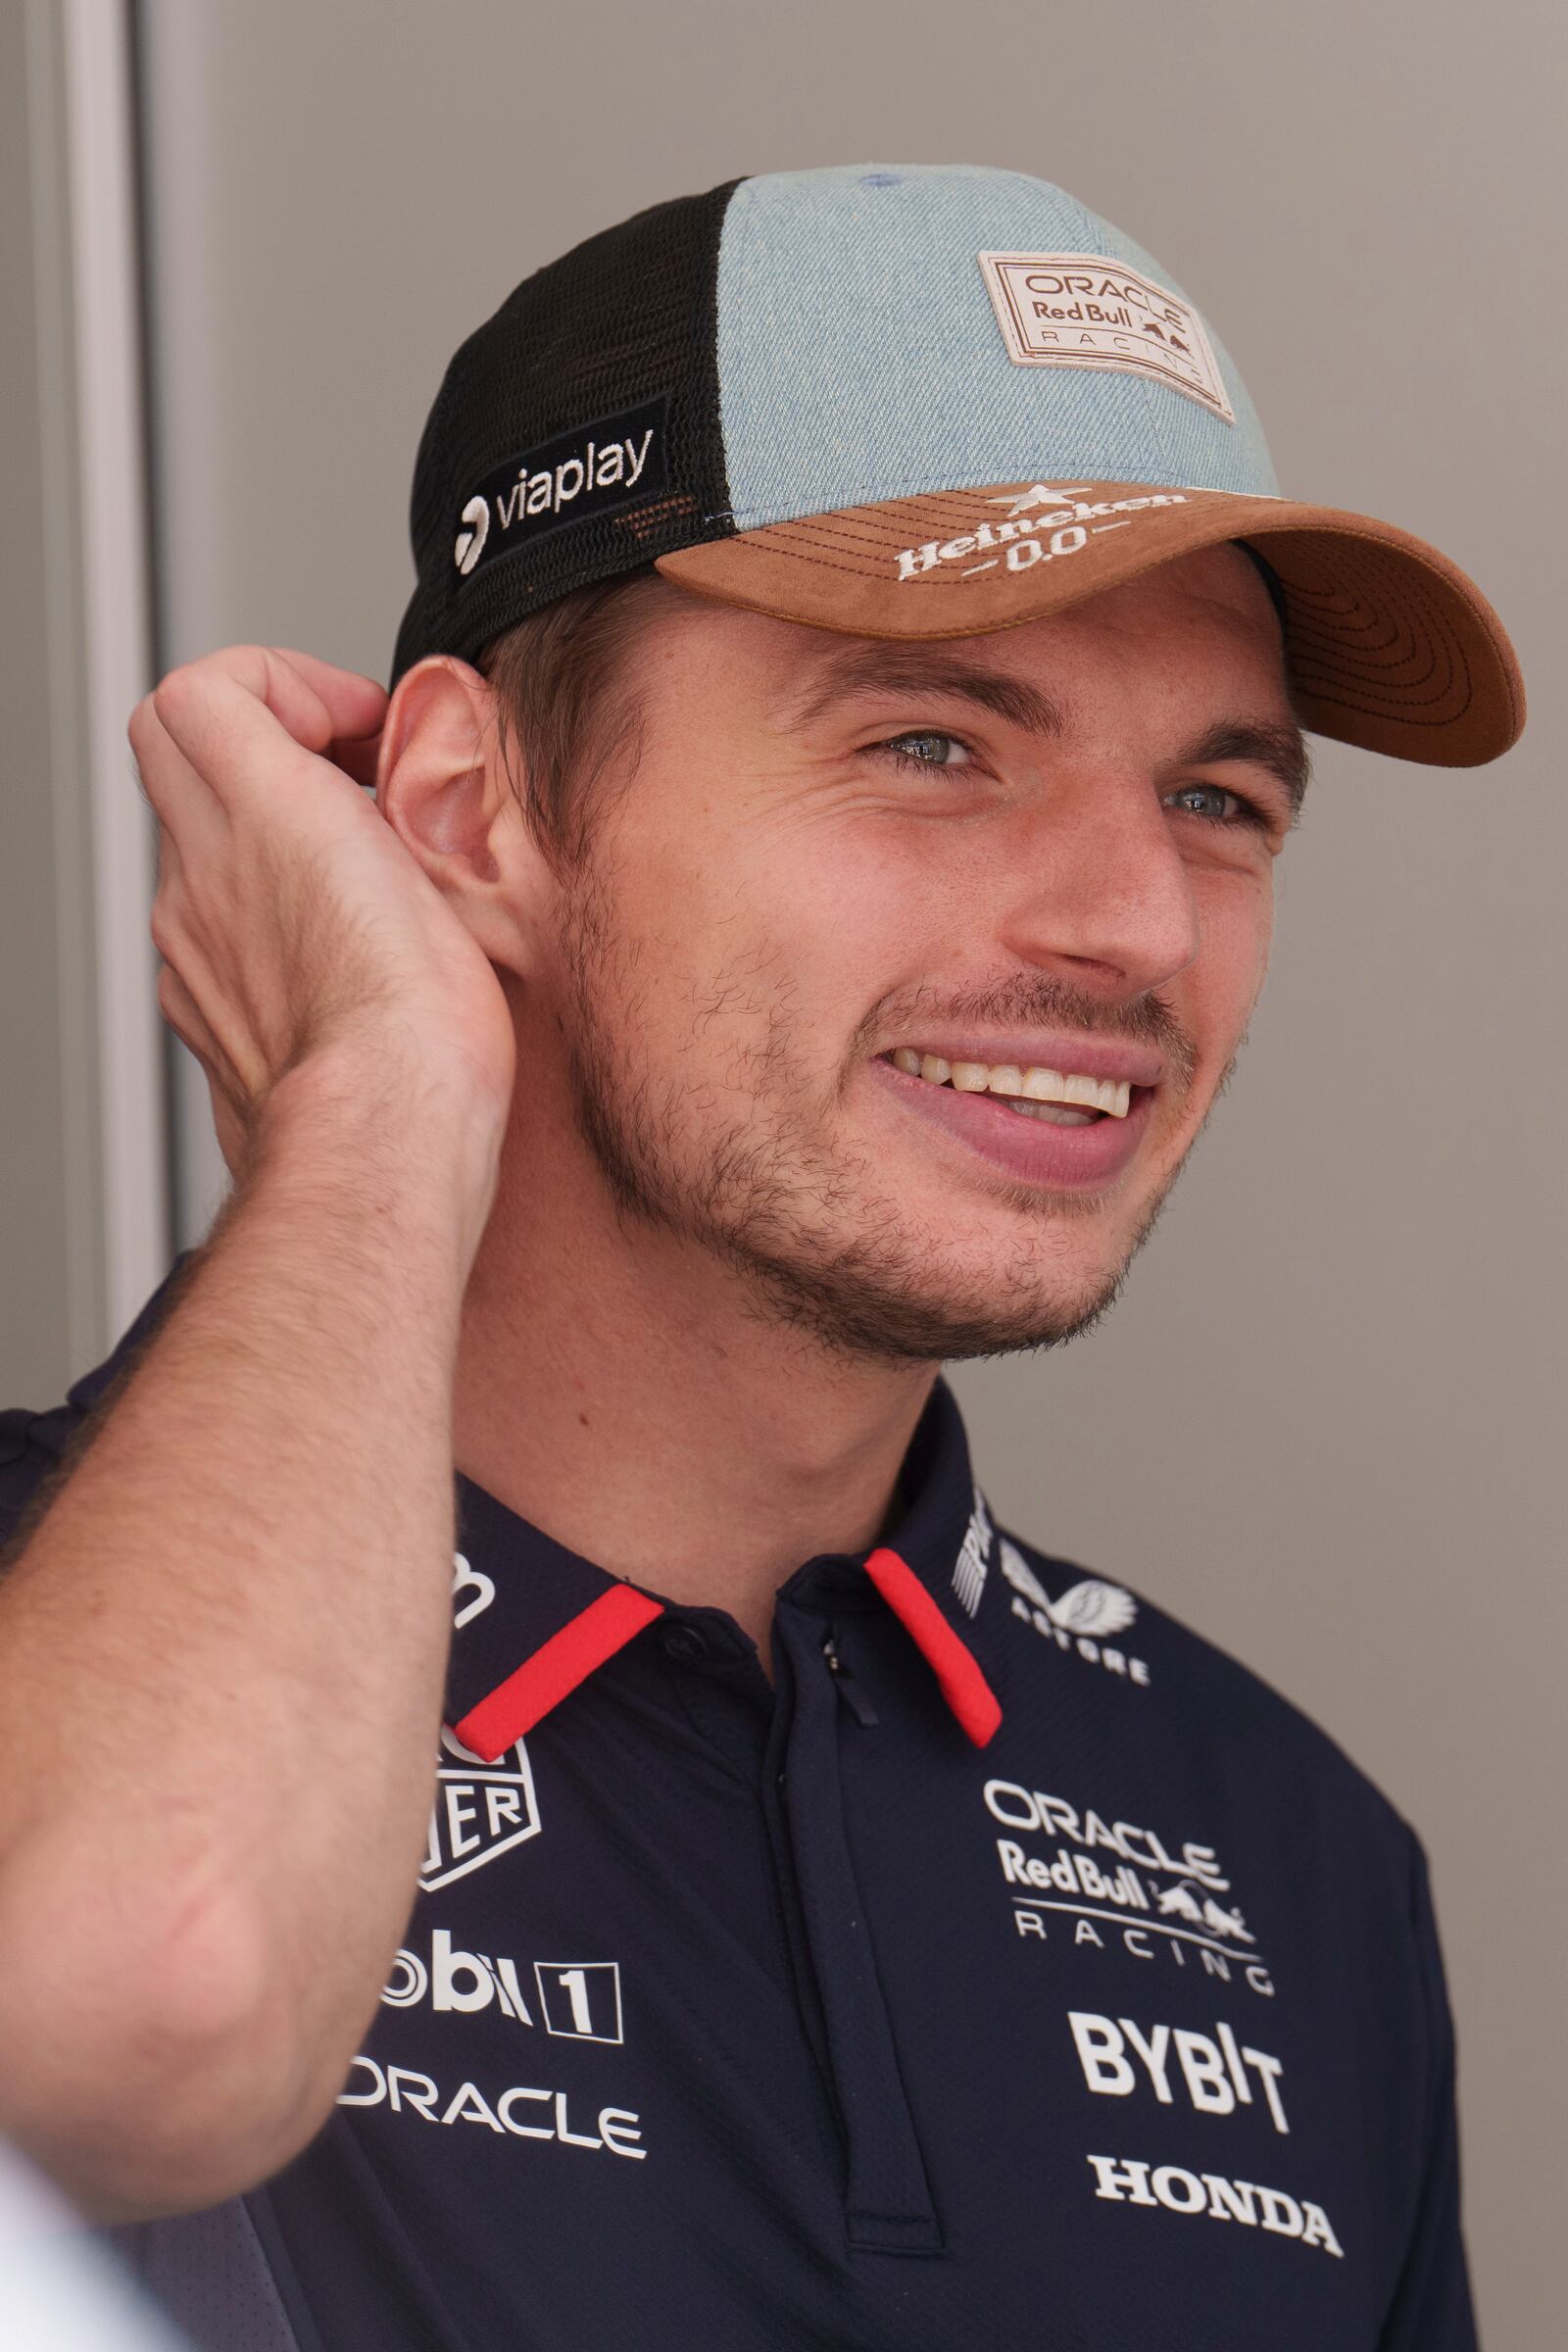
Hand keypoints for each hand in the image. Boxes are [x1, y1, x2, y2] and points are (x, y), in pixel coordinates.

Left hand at [130, 647, 515, 1179]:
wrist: (376, 1136)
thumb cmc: (420, 1023)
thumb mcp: (442, 861)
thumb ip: (412, 798)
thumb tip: (414, 782)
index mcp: (262, 811)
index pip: (206, 687)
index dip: (287, 682)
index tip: (355, 723)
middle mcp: (202, 869)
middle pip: (174, 743)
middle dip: (262, 733)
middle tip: (342, 767)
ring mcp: (189, 942)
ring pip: (192, 836)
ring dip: (263, 824)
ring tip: (351, 860)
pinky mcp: (198, 1007)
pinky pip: (204, 924)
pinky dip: (256, 907)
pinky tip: (331, 944)